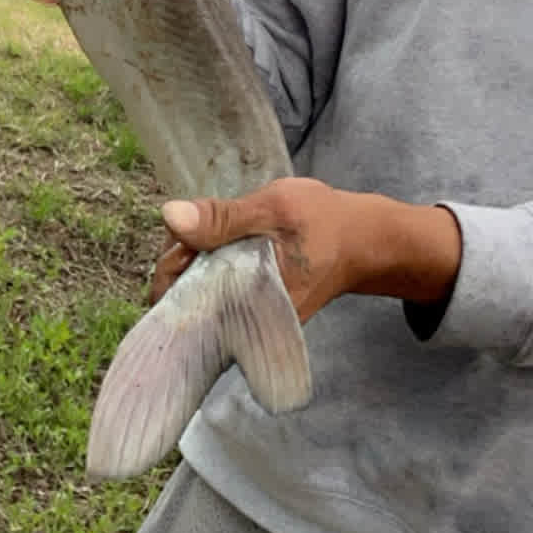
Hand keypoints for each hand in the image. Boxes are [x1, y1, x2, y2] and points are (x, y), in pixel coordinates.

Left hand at [149, 178, 462, 322]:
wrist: (362, 241)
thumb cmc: (324, 224)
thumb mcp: (275, 209)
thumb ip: (224, 217)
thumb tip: (171, 216)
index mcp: (245, 306)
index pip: (179, 303)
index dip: (170, 265)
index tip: (186, 234)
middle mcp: (242, 323)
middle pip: (180, 298)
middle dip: (179, 259)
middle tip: (202, 225)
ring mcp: (243, 316)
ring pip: (192, 290)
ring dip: (192, 259)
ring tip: (214, 231)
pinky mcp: (246, 306)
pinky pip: (209, 287)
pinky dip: (206, 263)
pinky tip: (220, 242)